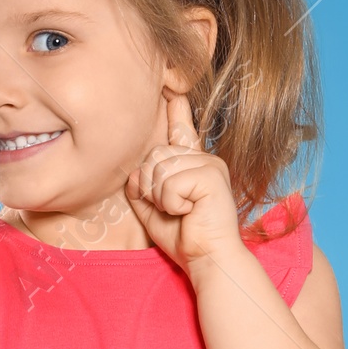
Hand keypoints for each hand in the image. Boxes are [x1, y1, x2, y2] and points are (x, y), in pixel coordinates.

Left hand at [125, 92, 242, 270]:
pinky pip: (170, 182)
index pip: (180, 129)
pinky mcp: (212, 175)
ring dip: (160, 197)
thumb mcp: (153, 212)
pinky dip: (170, 203)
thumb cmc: (185, 239)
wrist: (208, 260)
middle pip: (155, 154)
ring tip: (180, 212)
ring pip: (160, 167)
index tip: (172, 89)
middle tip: (171, 209)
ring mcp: (210, 164)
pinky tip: (188, 212)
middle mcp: (203, 159)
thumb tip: (135, 172)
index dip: (176, 109)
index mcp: (191, 164)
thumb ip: (142, 189)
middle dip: (151, 186)